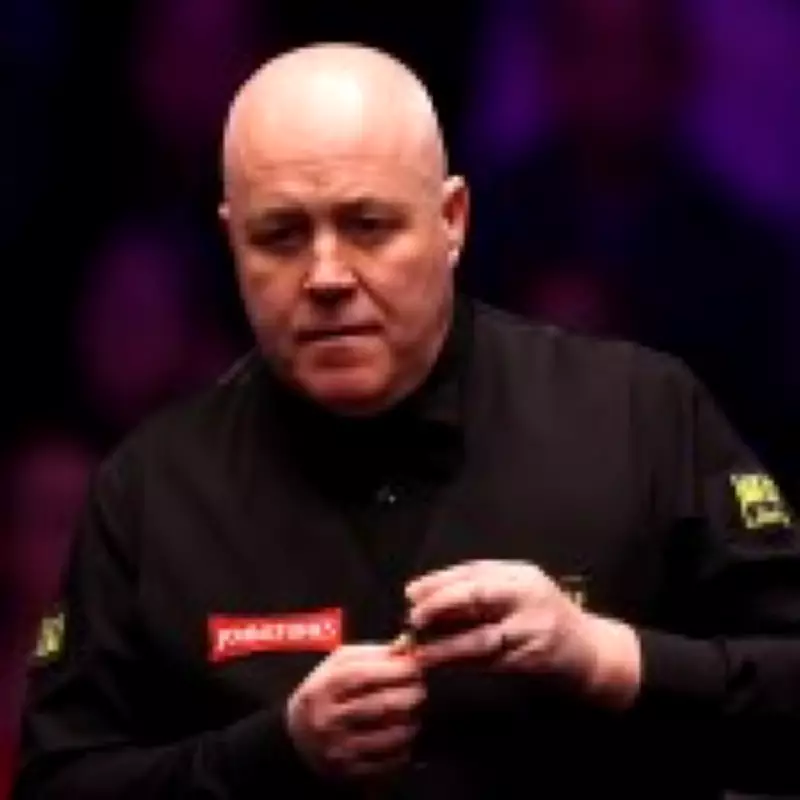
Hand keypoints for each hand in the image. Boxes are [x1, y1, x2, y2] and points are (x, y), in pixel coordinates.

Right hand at [285, 643, 424, 779]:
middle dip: (410, 694)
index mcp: (325, 686)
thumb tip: (407, 647)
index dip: (395, 669)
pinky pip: (390, 761)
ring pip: (390, 735)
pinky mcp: (350, 771)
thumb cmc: (326, 690)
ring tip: (412, 711)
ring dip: (411, 721)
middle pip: (381, 705)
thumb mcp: (340, 662)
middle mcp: (329, 719)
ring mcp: (339, 748)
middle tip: (420, 688)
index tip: (415, 665)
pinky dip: (404, 747)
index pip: (364, 676)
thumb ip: (374, 653)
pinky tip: (402, 735)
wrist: (297, 732)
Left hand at [405, 560, 639, 706]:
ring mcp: (532, 629)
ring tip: (420, 651)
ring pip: (480, 636)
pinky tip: (444, 665)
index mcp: (520, 574)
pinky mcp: (533, 659)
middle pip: (476, 595)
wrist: (590, 650)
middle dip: (440, 605)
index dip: (439, 581)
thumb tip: (426, 596)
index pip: (473, 572)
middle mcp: (527, 596)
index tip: (412, 592)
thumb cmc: (544, 616)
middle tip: (414, 618)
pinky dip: (463, 664)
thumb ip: (480, 590)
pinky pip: (490, 662)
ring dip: (446, 645)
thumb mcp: (518, 591)